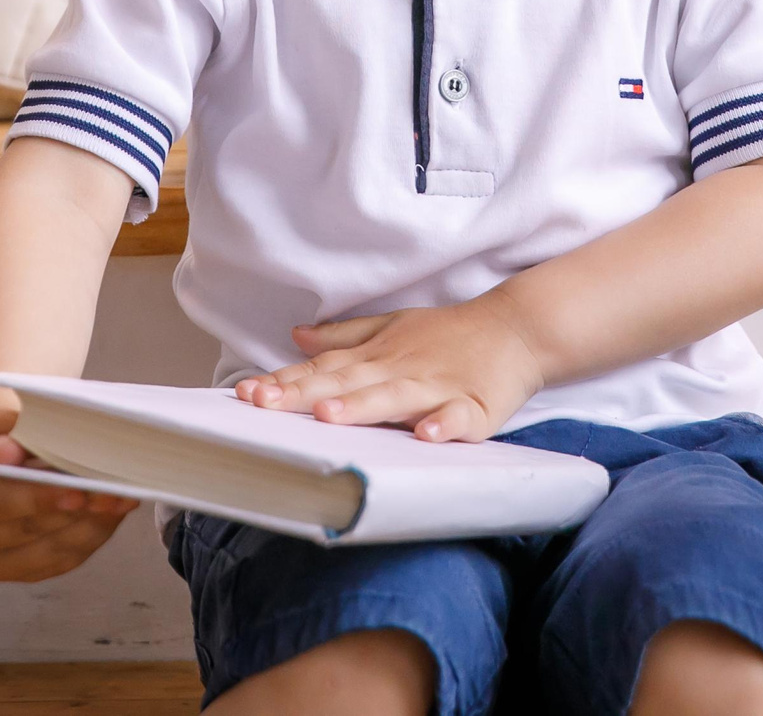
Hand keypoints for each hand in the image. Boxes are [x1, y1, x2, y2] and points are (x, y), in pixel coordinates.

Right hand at [0, 406, 137, 582]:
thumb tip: (6, 452)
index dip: (37, 497)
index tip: (77, 490)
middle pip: (28, 529)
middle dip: (75, 510)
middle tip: (114, 491)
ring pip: (51, 551)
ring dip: (91, 525)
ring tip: (122, 500)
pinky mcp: (21, 574)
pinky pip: (63, 561)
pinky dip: (92, 536)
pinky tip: (113, 513)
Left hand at [232, 295, 546, 441]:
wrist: (517, 328)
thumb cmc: (449, 334)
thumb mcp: (392, 326)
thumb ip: (345, 336)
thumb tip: (295, 338)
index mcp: (376, 357)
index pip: (322, 371)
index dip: (285, 382)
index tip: (246, 394)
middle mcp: (398, 370)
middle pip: (345, 383)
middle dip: (304, 394)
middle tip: (264, 404)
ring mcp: (436, 388)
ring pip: (393, 398)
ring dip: (361, 406)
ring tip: (328, 416)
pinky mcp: (474, 406)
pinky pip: (458, 417)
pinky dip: (443, 425)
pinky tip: (425, 435)